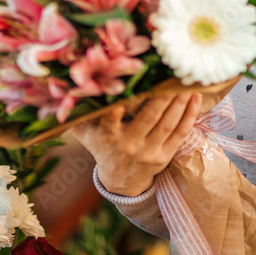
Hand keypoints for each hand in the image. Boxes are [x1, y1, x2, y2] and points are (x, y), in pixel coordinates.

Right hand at [71, 92, 202, 197]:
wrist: (121, 182)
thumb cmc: (103, 148)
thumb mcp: (87, 135)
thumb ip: (76, 116)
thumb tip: (61, 92)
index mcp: (109, 136)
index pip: (113, 116)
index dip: (122, 102)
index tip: (130, 84)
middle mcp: (130, 145)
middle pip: (149, 117)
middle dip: (163, 94)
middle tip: (173, 72)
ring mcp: (150, 152)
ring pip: (168, 123)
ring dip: (179, 101)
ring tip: (187, 80)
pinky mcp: (165, 156)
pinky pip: (181, 132)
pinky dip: (189, 114)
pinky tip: (195, 97)